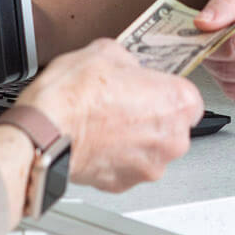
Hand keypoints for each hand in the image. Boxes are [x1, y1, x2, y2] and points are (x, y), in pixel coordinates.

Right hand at [18, 39, 201, 190]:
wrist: (44, 132)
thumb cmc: (74, 95)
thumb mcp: (106, 50)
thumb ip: (130, 60)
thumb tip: (127, 66)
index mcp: (176, 102)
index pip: (190, 97)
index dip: (166, 90)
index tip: (152, 87)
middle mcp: (171, 139)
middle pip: (173, 126)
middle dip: (152, 115)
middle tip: (124, 101)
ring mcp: (149, 165)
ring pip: (151, 149)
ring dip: (135, 137)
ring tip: (105, 120)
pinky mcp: (125, 184)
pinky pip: (128, 166)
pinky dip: (116, 156)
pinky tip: (97, 138)